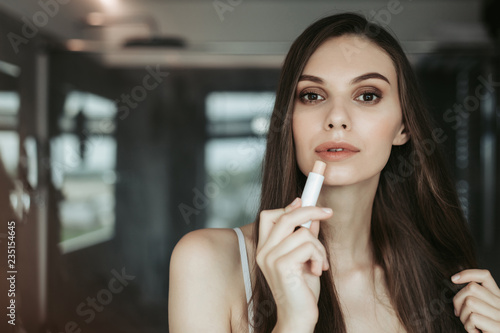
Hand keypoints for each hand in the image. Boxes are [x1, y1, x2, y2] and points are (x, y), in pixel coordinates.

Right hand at [256, 197, 331, 329]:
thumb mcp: (304, 258)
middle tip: (328, 212)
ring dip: (319, 247)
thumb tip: (313, 216)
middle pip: (286, 216)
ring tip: (319, 263)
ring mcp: (270, 258)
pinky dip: (319, 256)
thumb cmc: (301, 290)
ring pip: (303, 232)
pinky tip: (317, 270)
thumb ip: (305, 237)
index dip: (286, 206)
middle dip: (311, 210)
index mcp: (265, 248)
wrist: (298, 317)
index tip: (303, 201)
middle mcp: (264, 251)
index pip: (268, 216)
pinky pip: (308, 245)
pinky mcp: (281, 265)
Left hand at [452, 269, 499, 332]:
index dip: (467, 274)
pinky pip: (473, 318)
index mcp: (497, 297)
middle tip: (459, 313)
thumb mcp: (481, 310)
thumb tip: (455, 284)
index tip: (453, 279)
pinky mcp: (498, 327)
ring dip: (463, 316)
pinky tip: (475, 331)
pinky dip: (468, 326)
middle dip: (458, 300)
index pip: (484, 276)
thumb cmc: (484, 327)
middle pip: (471, 288)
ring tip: (469, 324)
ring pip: (470, 302)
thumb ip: (475, 298)